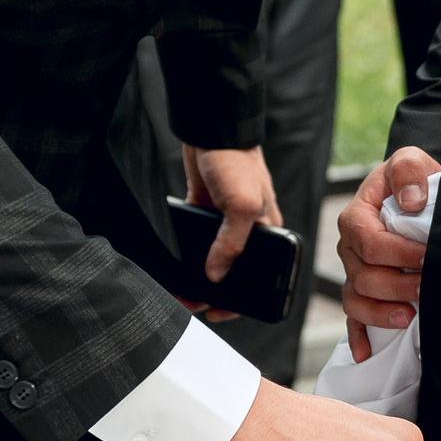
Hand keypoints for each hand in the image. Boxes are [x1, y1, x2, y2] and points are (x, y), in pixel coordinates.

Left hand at [182, 144, 280, 321]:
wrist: (212, 129)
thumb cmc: (238, 163)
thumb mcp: (243, 207)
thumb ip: (232, 244)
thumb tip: (216, 275)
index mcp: (269, 230)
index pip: (260, 274)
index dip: (241, 297)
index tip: (218, 311)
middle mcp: (248, 228)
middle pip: (231, 268)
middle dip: (212, 289)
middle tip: (190, 302)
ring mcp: (223, 220)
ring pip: (209, 257)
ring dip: (194, 273)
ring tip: (177, 288)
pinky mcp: (202, 210)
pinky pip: (192, 238)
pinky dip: (182, 252)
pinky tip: (171, 264)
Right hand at [338, 147, 440, 361]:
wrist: (413, 197)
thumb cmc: (410, 181)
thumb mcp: (410, 161)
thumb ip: (408, 170)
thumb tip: (409, 202)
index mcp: (356, 217)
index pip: (371, 242)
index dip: (400, 253)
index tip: (429, 256)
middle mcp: (349, 248)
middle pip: (364, 276)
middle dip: (398, 285)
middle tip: (429, 287)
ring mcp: (353, 272)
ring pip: (356, 300)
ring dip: (382, 313)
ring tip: (410, 317)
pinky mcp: (362, 291)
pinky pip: (352, 318)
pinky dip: (358, 337)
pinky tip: (367, 353)